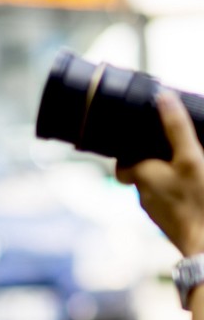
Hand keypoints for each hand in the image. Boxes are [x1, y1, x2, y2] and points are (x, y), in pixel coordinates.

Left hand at [116, 91, 203, 256]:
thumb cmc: (198, 200)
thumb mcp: (190, 158)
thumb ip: (176, 129)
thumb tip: (163, 97)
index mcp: (140, 176)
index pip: (123, 160)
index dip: (131, 147)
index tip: (146, 136)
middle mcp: (142, 194)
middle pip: (141, 171)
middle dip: (154, 158)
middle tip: (173, 148)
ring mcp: (156, 210)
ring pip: (156, 186)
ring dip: (168, 175)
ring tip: (188, 165)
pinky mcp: (170, 222)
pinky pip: (169, 200)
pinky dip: (178, 190)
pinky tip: (193, 187)